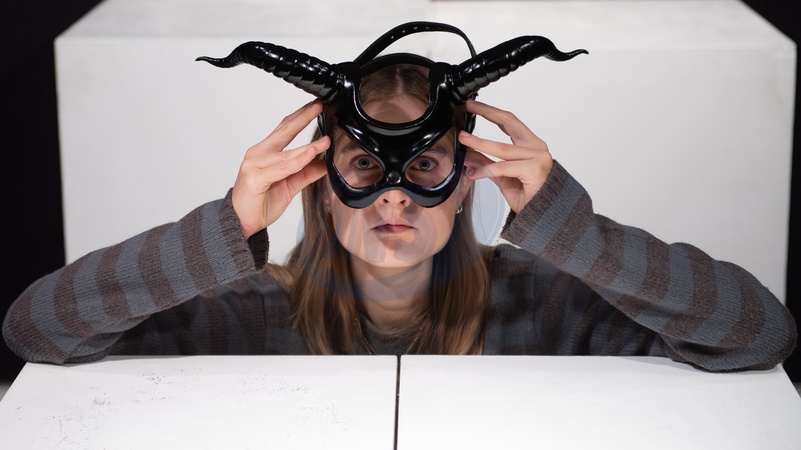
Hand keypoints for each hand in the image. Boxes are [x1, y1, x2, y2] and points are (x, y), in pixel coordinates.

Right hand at [232, 100, 328, 237]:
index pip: (285, 128)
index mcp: (266, 152)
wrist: (242, 223)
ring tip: (325, 141)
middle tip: (319, 105)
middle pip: (284, 130)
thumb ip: (307, 172)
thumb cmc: (260, 203)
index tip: (317, 106)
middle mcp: (258, 153)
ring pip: (286, 152)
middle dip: (303, 116)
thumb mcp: (290, 185)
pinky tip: (310, 154)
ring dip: (308, 147)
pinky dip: (298, 161)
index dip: (301, 116)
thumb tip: (326, 163)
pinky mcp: (255, 177)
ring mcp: (254, 164)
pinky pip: (282, 167)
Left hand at [459, 100, 552, 213]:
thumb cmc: (527, 196)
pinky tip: (474, 174)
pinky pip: (503, 167)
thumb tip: (467, 153)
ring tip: (464, 140)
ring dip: (479, 143)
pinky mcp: (534, 169)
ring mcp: (538, 157)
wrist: (543, 216)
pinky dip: (486, 170)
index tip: (473, 105)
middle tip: (469, 106)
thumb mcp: (500, 176)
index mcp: (530, 145)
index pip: (509, 122)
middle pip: (509, 122)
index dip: (490, 112)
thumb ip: (486, 163)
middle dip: (487, 112)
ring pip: (502, 148)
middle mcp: (536, 147)